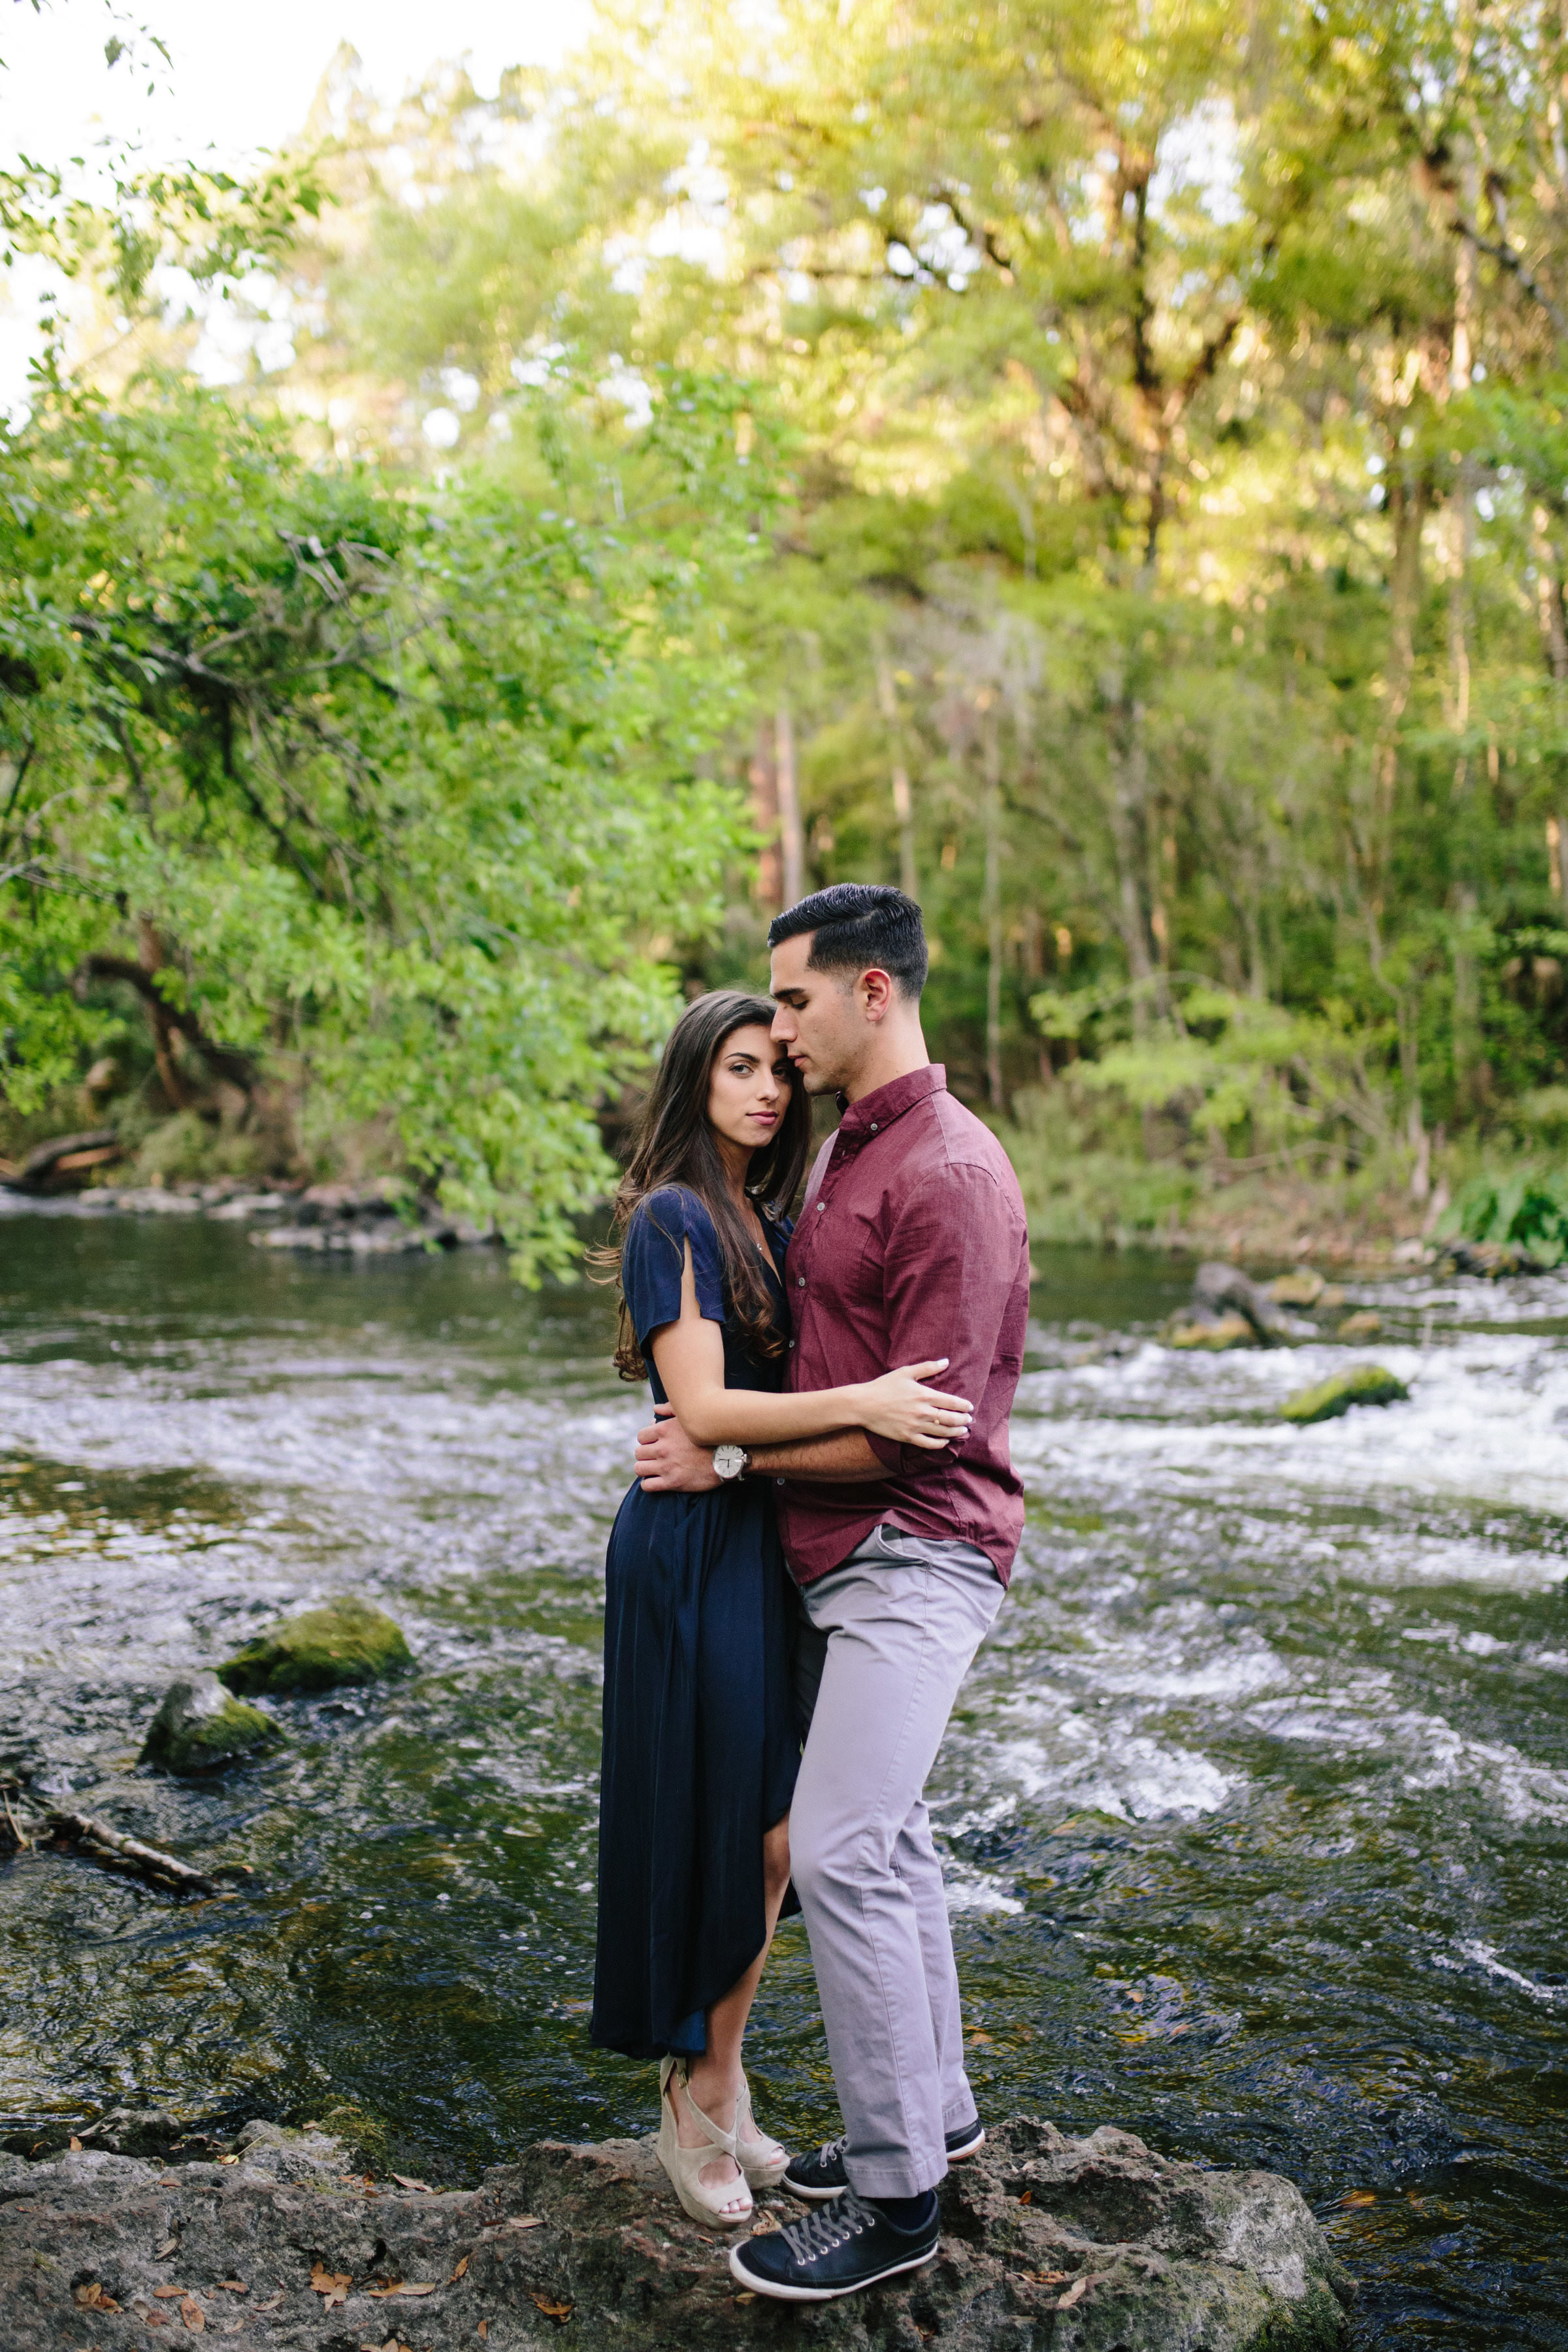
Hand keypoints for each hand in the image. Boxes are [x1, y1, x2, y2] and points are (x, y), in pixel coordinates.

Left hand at [634, 1403, 722, 1491]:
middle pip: (639, 1453)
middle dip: (645, 1455)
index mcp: (665, 1430)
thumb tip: (654, 1410)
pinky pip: (647, 1486)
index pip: (641, 1436)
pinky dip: (649, 1484)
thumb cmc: (711, 1435)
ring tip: (654, 1469)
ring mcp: (666, 1466)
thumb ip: (671, 1410)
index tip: (654, 1444)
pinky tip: (656, 1481)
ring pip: (639, 1469)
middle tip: (655, 1457)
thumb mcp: (691, 1417)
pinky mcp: (672, 1482)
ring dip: (645, 1469)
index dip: (647, 1440)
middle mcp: (663, 1448)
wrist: (729, 1457)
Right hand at [853, 1360, 973, 1448]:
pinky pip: (929, 1444)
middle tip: (969, 1420)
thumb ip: (927, 1368)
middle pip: (951, 1419)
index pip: (952, 1402)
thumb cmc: (884, 1386)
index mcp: (924, 1395)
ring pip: (943, 1432)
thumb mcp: (905, 1372)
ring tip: (962, 1431)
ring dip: (956, 1432)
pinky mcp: (907, 1437)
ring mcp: (915, 1426)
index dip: (964, 1406)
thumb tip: (946, 1362)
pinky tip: (944, 1441)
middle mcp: (922, 1412)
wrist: (863, 1404)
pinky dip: (940, 1444)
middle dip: (963, 1420)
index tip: (970, 1407)